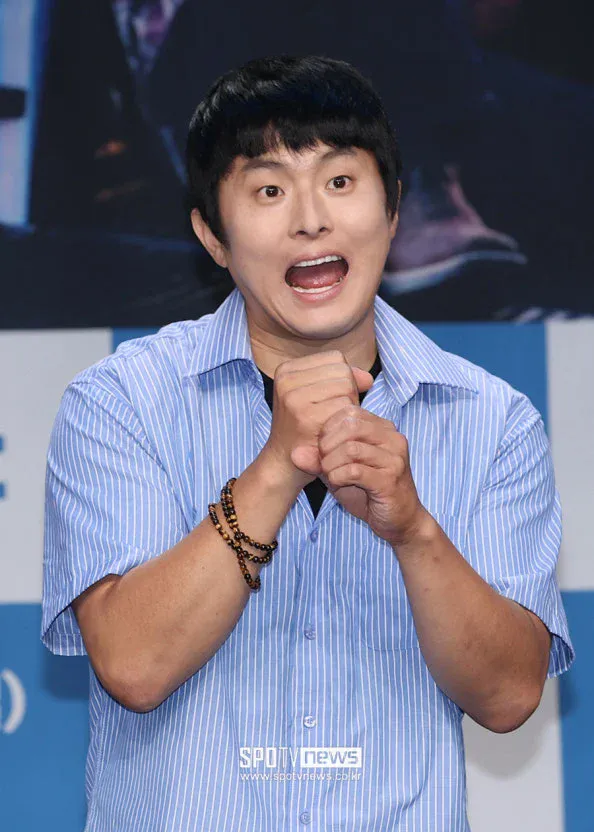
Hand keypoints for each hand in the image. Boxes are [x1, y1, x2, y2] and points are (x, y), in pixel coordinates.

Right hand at [263, 350, 373, 490]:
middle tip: (331, 415)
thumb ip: (341, 380)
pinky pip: (344, 407)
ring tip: (331, 423)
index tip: (329, 400)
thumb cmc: (304, 429)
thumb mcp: (316, 397)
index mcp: (286, 369)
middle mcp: (286, 379)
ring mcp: (294, 397)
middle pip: (343, 371)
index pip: (336, 358)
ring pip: (346, 387)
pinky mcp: (305, 416)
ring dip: (348, 407)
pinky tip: (333, 433)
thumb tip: (368, 378)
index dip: (343, 379)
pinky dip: (346, 421)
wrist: (282, 464)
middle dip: (347, 392)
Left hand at [313, 404, 426, 546]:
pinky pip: (354, 471)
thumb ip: (319, 459)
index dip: (327, 429)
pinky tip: (337, 483)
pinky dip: (338, 477)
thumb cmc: (368, 491)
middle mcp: (393, 439)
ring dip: (331, 463)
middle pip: (350, 426)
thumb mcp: (338, 470)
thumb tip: (294, 453)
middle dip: (327, 444)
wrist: (399, 521)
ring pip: (351, 448)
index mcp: (383, 428)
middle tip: (323, 462)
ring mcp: (394, 459)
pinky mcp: (390, 480)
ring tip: (330, 474)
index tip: (321, 448)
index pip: (349, 412)